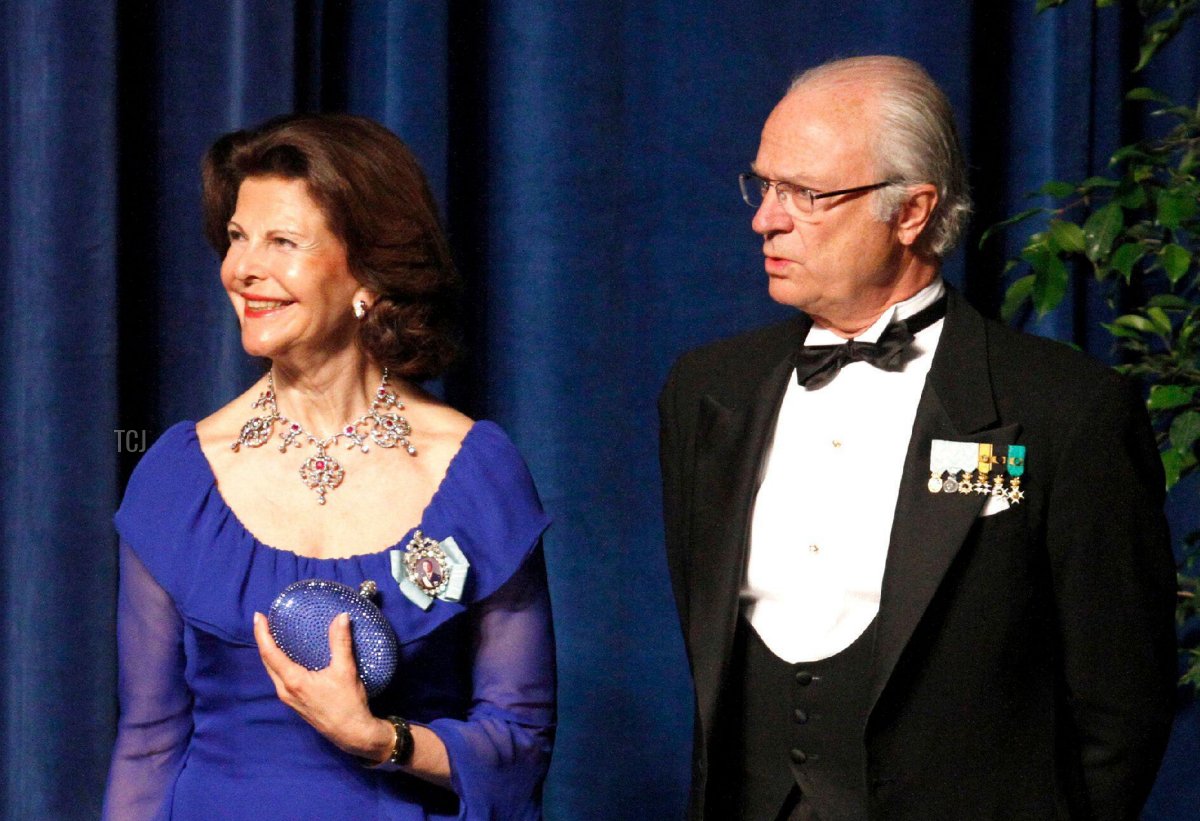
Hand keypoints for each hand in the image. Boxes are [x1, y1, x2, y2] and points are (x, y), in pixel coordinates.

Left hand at [253, 611, 393, 762]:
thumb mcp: (346, 670)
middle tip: (265, 621)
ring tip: (274, 635)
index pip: (270, 653)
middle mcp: (285, 690)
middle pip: (267, 661)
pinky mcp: (295, 702)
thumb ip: (341, 642)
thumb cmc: (348, 704)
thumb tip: (341, 617)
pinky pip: (280, 677)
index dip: (262, 633)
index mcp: (293, 681)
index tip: (258, 616)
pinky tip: (288, 656)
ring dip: (270, 652)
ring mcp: (289, 698)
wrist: (352, 733)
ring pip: (272, 671)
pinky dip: (279, 663)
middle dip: (263, 640)